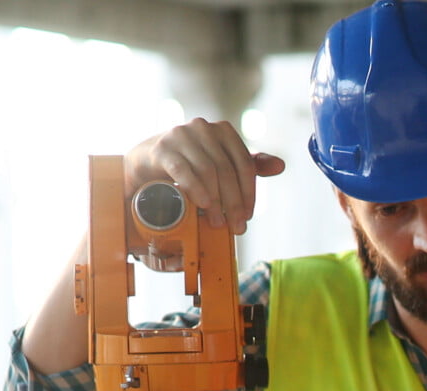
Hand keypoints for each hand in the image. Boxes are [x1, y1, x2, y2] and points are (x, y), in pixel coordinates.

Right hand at [124, 118, 286, 234]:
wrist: (146, 161)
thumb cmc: (188, 163)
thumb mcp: (220, 163)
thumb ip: (247, 164)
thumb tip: (281, 166)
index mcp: (223, 131)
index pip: (244, 164)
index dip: (249, 193)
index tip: (248, 216)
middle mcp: (203, 128)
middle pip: (227, 170)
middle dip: (234, 203)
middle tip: (236, 227)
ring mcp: (181, 135)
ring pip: (208, 171)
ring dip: (216, 201)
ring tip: (217, 223)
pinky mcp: (162, 148)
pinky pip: (183, 170)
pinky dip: (196, 189)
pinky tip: (203, 205)